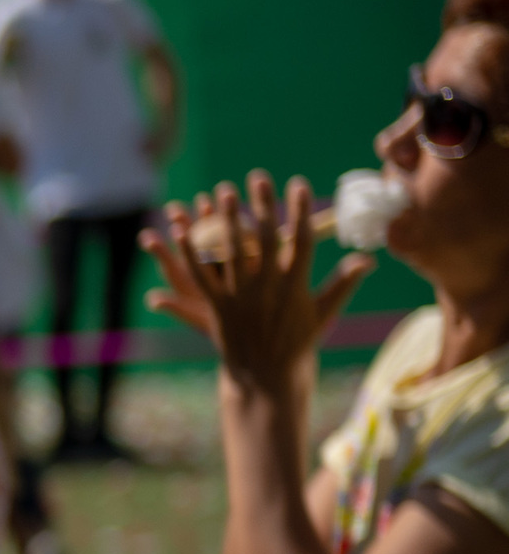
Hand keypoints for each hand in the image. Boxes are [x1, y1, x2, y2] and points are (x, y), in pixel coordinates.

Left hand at [144, 173, 374, 392]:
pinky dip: (192, 254)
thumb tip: (370, 259)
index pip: (301, 240)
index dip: (300, 210)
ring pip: (231, 252)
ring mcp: (241, 298)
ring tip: (224, 192)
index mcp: (295, 286)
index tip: (298, 183)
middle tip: (258, 176)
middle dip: (262, 205)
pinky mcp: (218, 307)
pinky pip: (202, 276)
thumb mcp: (323, 313)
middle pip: (265, 238)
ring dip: (226, 220)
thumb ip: (343, 283)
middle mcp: (267, 289)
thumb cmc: (297, 343)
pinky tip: (184, 231)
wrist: (266, 377)